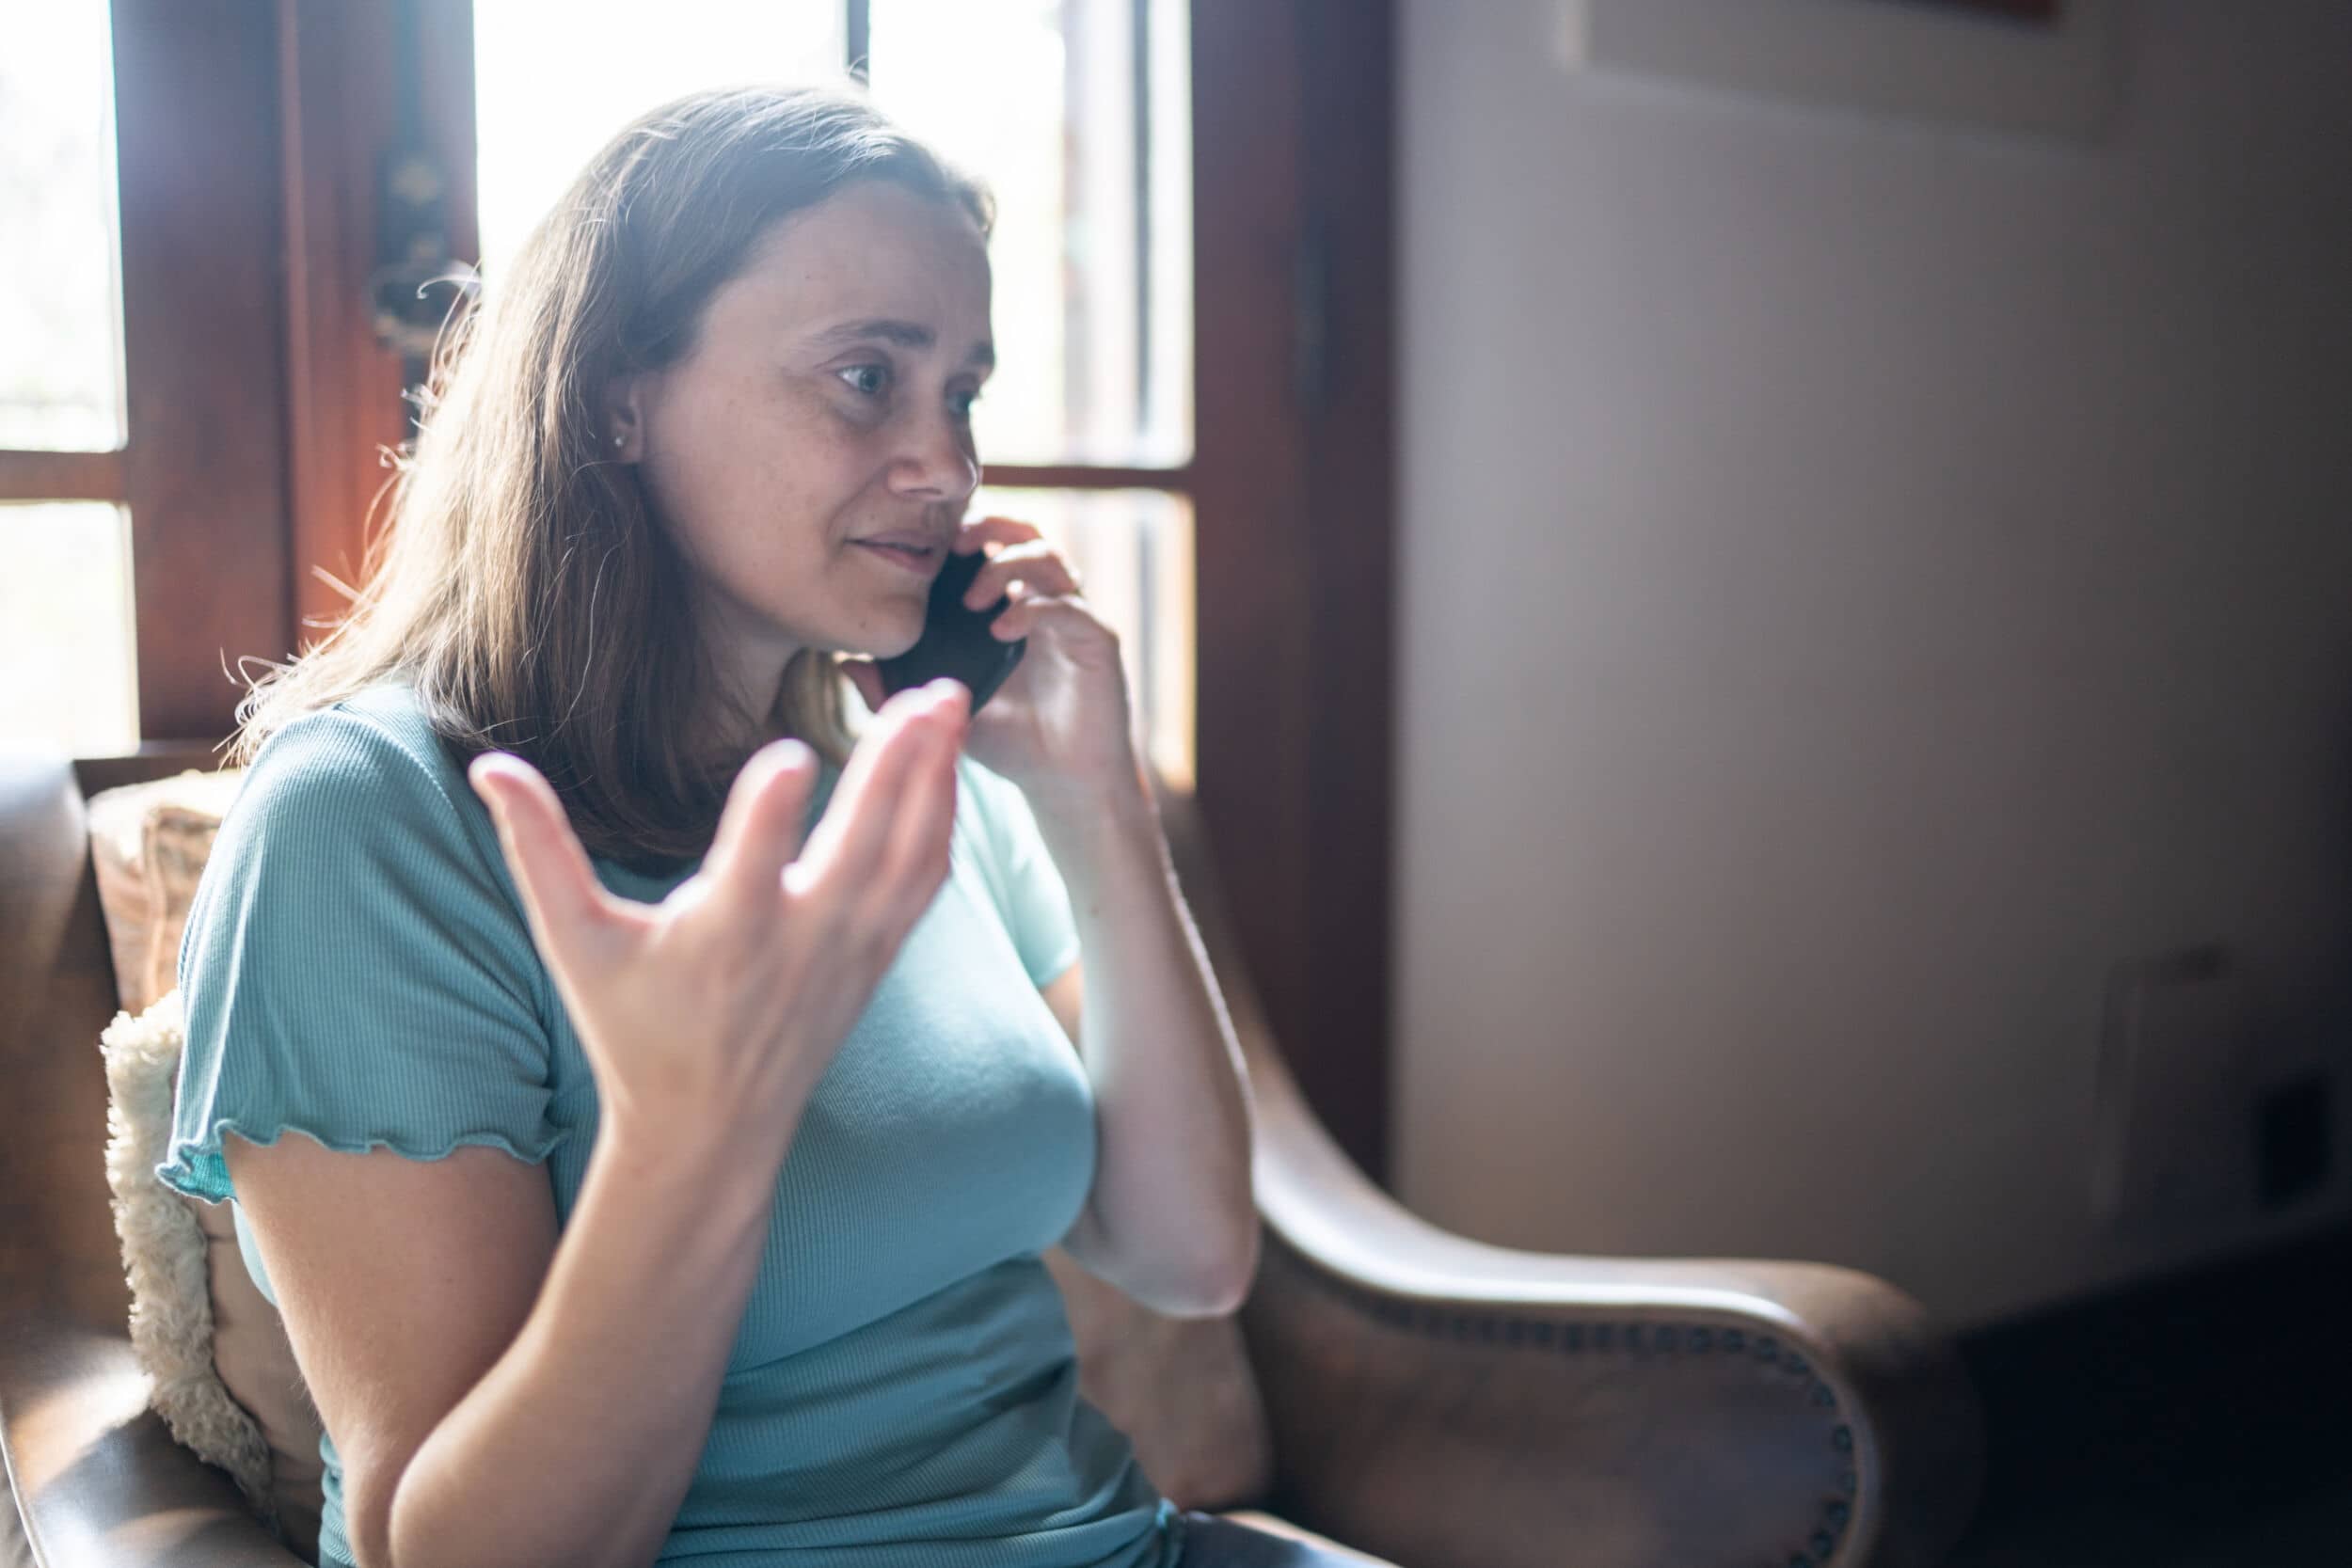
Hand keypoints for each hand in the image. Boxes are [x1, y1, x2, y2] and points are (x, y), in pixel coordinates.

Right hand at [466, 679, 971, 1149]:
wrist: (707, 1128)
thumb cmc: (633, 1028)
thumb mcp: (575, 943)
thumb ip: (538, 851)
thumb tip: (491, 764)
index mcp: (723, 936)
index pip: (749, 864)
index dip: (769, 810)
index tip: (790, 750)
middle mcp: (801, 943)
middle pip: (860, 845)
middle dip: (896, 766)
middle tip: (928, 690)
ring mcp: (850, 950)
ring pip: (910, 854)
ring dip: (937, 777)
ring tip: (953, 702)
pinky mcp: (876, 957)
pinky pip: (925, 882)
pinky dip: (942, 821)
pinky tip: (950, 766)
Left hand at [843, 514, 1141, 811]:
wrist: (1064, 785)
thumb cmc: (1010, 745)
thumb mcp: (946, 713)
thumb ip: (900, 690)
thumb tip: (847, 664)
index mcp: (1013, 608)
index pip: (994, 545)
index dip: (966, 532)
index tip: (928, 544)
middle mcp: (1047, 604)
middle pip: (1027, 534)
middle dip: (991, 529)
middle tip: (955, 547)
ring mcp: (1075, 619)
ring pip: (1051, 558)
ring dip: (1008, 565)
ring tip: (975, 598)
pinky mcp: (1099, 641)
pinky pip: (1069, 606)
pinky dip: (1034, 608)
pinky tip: (1003, 630)